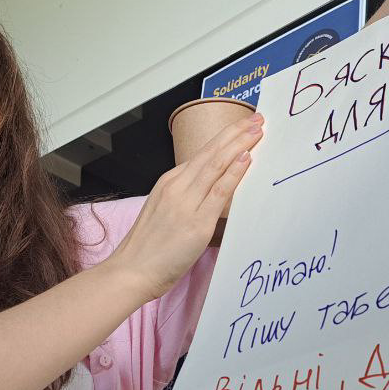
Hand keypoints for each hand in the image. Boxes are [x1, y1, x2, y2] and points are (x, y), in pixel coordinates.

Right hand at [106, 113, 263, 299]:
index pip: (202, 153)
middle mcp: (176, 186)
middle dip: (236, 132)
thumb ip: (186, 197)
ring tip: (257, 130)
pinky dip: (234, 172)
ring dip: (239, 144)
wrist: (131, 271)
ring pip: (216, 164)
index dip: (224, 137)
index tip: (242, 126)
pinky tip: (246, 158)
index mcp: (169, 182)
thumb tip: (211, 190)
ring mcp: (186, 203)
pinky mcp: (196, 222)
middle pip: (211, 152)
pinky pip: (219, 191)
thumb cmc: (147, 248)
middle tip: (257, 119)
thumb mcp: (164, 211)